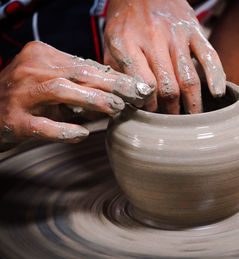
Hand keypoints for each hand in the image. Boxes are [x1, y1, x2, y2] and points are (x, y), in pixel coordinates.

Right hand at [0, 41, 152, 149]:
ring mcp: (20, 95)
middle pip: (78, 73)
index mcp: (43, 56)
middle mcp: (31, 70)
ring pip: (60, 90)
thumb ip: (81, 86)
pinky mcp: (14, 120)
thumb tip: (117, 94)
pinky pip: (42, 125)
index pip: (85, 65)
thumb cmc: (27, 97)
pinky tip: (82, 134)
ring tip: (116, 109)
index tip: (137, 86)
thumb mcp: (53, 83)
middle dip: (111, 84)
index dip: (114, 77)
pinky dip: (63, 130)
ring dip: (92, 100)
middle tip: (136, 95)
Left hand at [104, 0, 225, 113]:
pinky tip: (216, 94)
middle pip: (167, 87)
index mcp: (127, 42)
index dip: (149, 107)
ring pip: (188, 78)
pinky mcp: (194, 30)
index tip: (150, 117)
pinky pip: (209, 56)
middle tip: (170, 122)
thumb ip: (116, 71)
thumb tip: (122, 101)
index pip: (142, 85)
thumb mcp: (110, 42)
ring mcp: (176, 34)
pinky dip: (215, 76)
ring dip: (192, 103)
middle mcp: (152, 38)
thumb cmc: (126, 20)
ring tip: (192, 120)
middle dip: (170, 110)